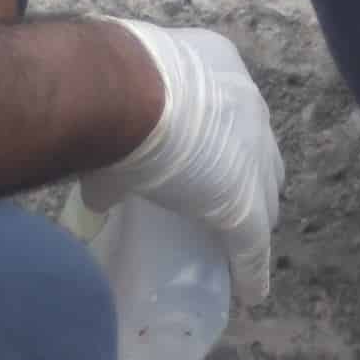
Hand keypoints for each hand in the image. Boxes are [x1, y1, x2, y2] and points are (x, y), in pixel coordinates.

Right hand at [82, 19, 280, 312]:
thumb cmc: (109, 85)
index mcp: (218, 67)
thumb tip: (95, 190)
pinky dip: (252, 269)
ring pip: (265, 196)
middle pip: (260, 150)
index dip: (225, 134)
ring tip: (246, 237)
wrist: (122, 92)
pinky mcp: (244, 203)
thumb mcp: (116, 102)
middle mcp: (247, 105)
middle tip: (234, 190)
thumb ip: (112, 140)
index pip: (230, 109)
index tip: (213, 152)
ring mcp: (252, 155)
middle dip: (253, 171)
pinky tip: (250, 291)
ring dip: (258, 216)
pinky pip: (252, 245)